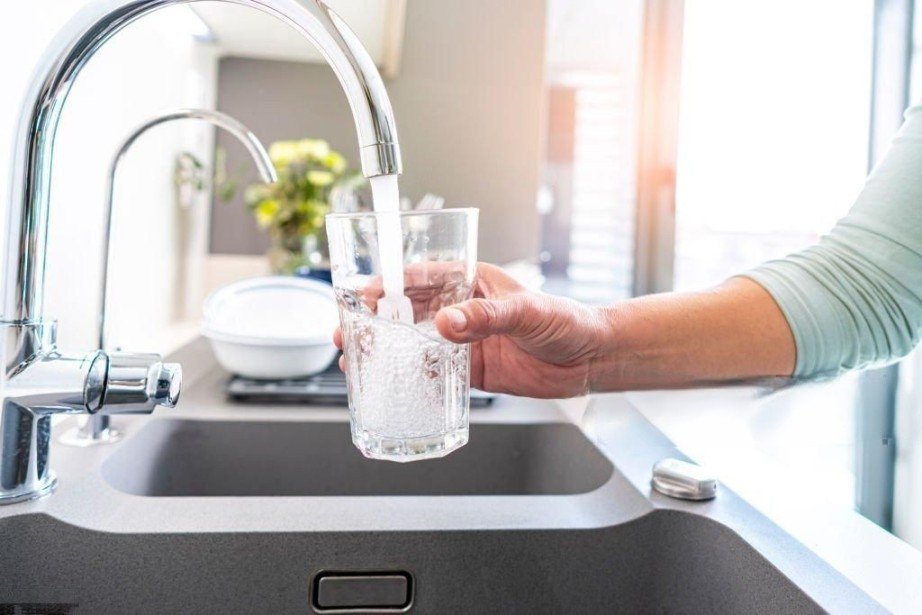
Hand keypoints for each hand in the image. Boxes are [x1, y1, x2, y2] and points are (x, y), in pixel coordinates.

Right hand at [333, 263, 607, 398]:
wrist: (590, 358)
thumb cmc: (566, 320)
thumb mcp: (526, 311)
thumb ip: (486, 317)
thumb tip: (446, 323)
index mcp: (471, 283)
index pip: (420, 279)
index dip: (388, 285)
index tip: (362, 295)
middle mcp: (463, 310)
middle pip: (408, 313)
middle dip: (376, 321)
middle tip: (348, 332)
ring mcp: (466, 341)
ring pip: (416, 344)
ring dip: (388, 351)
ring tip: (358, 359)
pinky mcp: (472, 370)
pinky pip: (437, 375)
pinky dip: (415, 380)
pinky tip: (394, 386)